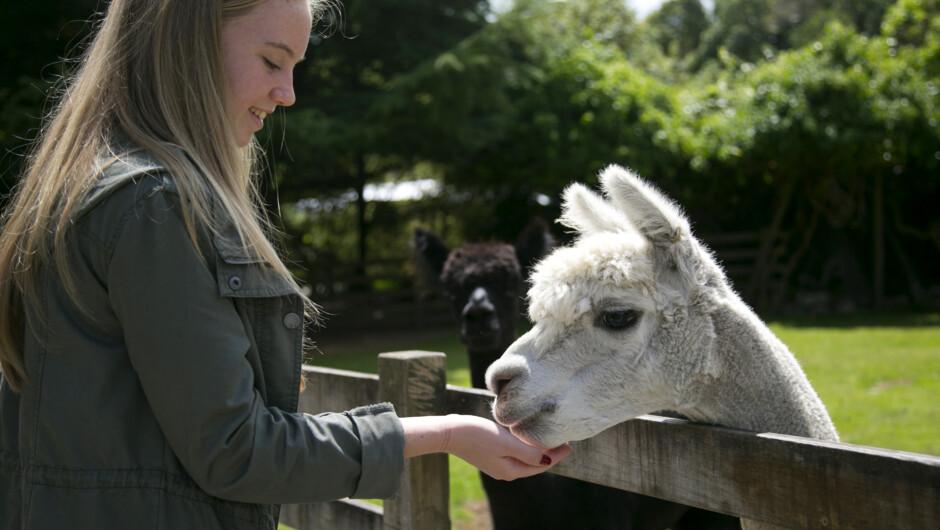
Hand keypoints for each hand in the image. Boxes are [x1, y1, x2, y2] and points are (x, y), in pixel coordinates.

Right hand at [401, 415, 571, 480]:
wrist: (449, 432)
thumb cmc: (477, 435)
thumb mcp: (506, 443)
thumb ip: (528, 453)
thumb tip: (548, 460)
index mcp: (511, 471)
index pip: (542, 465)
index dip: (557, 455)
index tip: (570, 444)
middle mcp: (506, 471)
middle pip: (534, 463)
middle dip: (550, 453)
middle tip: (564, 439)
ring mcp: (498, 464)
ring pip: (525, 458)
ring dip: (538, 449)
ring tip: (550, 437)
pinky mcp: (491, 455)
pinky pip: (515, 453)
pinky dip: (525, 447)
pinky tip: (528, 437)